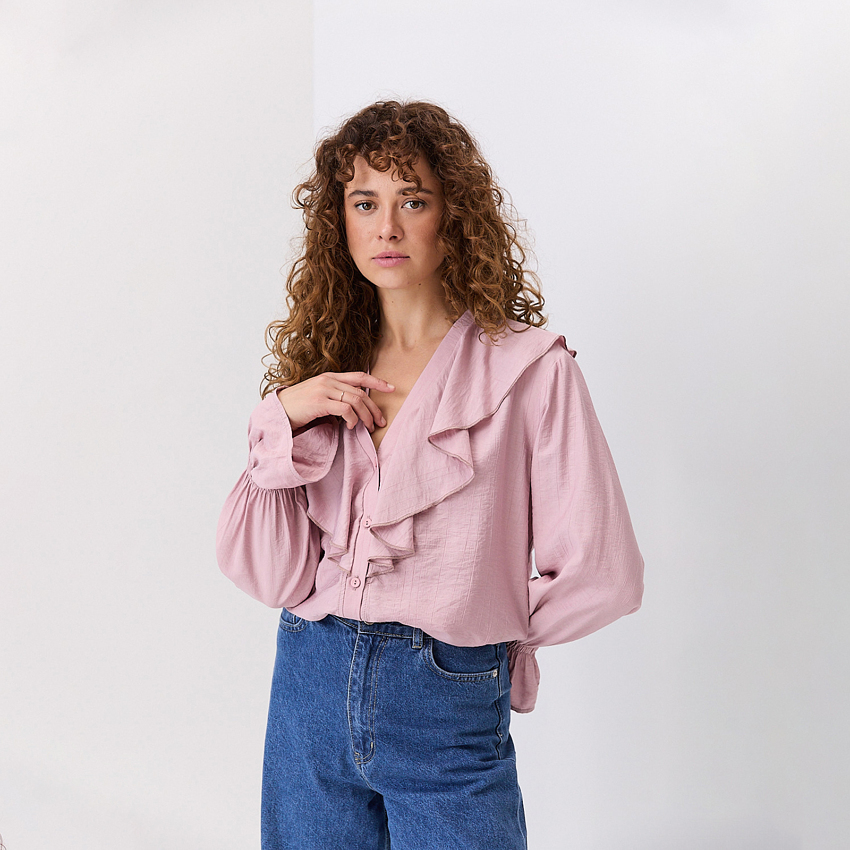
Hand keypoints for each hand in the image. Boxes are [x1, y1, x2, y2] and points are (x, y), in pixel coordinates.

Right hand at [276, 371, 394, 432]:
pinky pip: (345, 409)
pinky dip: (353, 419)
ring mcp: (324, 389)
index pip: (359, 376)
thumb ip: (335, 395)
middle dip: (374, 408)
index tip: (392, 388)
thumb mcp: (319, 396)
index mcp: (330, 377)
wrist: (277, 411)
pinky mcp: (320, 401)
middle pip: (361, 392)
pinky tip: (351, 427)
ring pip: (356, 400)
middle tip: (381, 422)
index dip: (377, 382)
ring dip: (366, 416)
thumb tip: (356, 405)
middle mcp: (328, 380)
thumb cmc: (298, 407)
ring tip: (369, 428)